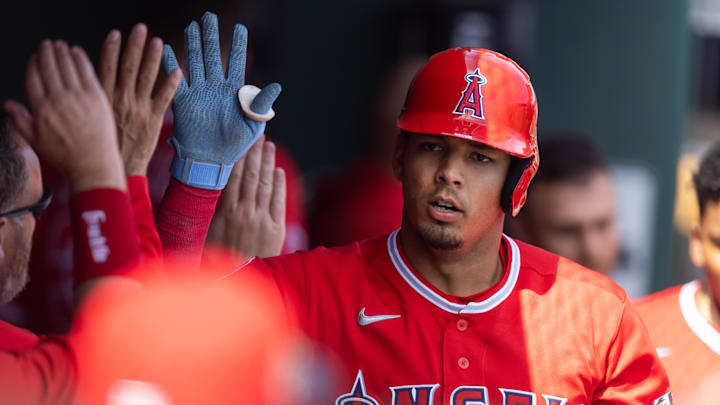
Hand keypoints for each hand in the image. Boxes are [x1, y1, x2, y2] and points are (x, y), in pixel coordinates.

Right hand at [4, 41, 124, 191]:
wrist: (94, 165)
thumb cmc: (65, 157)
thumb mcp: (36, 142)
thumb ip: (20, 120)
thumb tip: (8, 104)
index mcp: (41, 109)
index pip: (33, 77)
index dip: (33, 63)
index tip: (35, 57)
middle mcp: (58, 100)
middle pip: (49, 67)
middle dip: (46, 52)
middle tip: (47, 44)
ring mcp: (79, 97)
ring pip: (67, 66)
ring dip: (62, 52)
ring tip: (59, 45)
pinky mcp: (97, 97)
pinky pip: (86, 71)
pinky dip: (80, 58)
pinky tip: (77, 52)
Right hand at [98, 24, 181, 176]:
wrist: (115, 170)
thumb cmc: (100, 147)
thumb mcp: (90, 120)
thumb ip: (89, 99)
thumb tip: (80, 83)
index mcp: (103, 99)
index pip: (105, 68)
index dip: (110, 49)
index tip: (115, 33)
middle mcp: (121, 100)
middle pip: (128, 67)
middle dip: (134, 46)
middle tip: (140, 28)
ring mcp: (138, 109)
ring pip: (146, 78)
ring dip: (153, 58)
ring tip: (158, 41)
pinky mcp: (153, 120)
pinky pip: (164, 98)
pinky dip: (171, 84)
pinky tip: (179, 70)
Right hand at [162, 11, 281, 188]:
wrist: (211, 161)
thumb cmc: (235, 145)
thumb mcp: (253, 125)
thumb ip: (261, 103)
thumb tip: (276, 86)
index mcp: (234, 91)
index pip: (237, 61)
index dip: (238, 44)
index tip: (239, 27)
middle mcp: (216, 87)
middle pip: (213, 55)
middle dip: (211, 35)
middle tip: (208, 16)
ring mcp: (199, 92)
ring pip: (195, 61)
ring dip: (193, 43)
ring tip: (192, 26)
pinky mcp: (183, 101)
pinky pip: (176, 79)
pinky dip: (170, 64)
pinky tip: (166, 48)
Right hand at [206, 136, 285, 257]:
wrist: (236, 283)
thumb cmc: (215, 260)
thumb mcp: (204, 234)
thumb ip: (207, 211)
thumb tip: (203, 188)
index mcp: (224, 212)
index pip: (232, 176)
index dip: (237, 156)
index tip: (240, 141)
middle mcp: (244, 212)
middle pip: (250, 175)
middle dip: (254, 153)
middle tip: (257, 135)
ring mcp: (261, 220)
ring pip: (265, 185)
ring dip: (268, 163)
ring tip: (269, 147)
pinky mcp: (276, 230)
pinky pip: (278, 201)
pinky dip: (279, 185)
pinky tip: (278, 172)